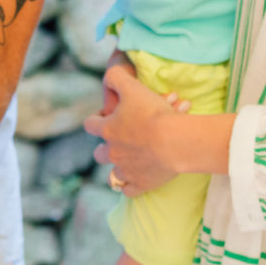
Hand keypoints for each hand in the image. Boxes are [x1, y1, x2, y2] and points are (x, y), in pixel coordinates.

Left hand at [84, 62, 180, 194]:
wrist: (174, 141)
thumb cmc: (153, 113)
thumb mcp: (132, 87)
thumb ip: (117, 77)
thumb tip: (109, 73)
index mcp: (108, 130)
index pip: (90, 125)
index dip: (96, 119)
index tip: (105, 117)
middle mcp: (113, 152)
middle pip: (99, 153)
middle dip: (105, 148)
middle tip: (117, 143)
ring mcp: (126, 171)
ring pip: (113, 175)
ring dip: (118, 168)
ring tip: (128, 163)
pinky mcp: (141, 185)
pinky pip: (128, 191)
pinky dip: (131, 186)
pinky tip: (137, 181)